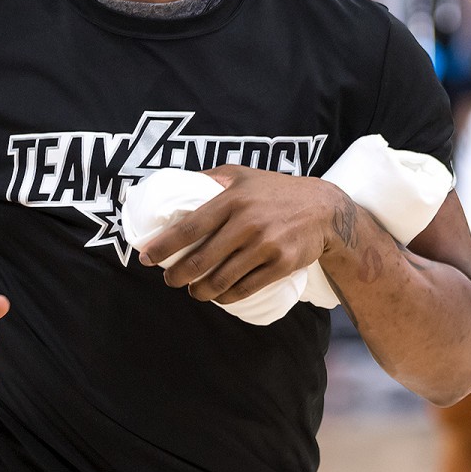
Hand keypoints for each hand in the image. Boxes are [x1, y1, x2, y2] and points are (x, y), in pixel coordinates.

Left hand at [140, 166, 349, 304]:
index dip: (164, 246)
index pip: (189, 227)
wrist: (324, 209)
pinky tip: (219, 296)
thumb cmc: (275, 190)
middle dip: (177, 276)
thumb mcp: (243, 174)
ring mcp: (265, 245)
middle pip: (201, 260)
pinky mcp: (281, 264)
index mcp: (232, 199)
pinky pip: (246, 288)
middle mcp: (247, 222)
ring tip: (194, 292)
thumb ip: (211, 179)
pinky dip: (227, 297)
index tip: (146, 258)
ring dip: (201, 291)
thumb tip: (177, 185)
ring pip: (222, 279)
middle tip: (169, 280)